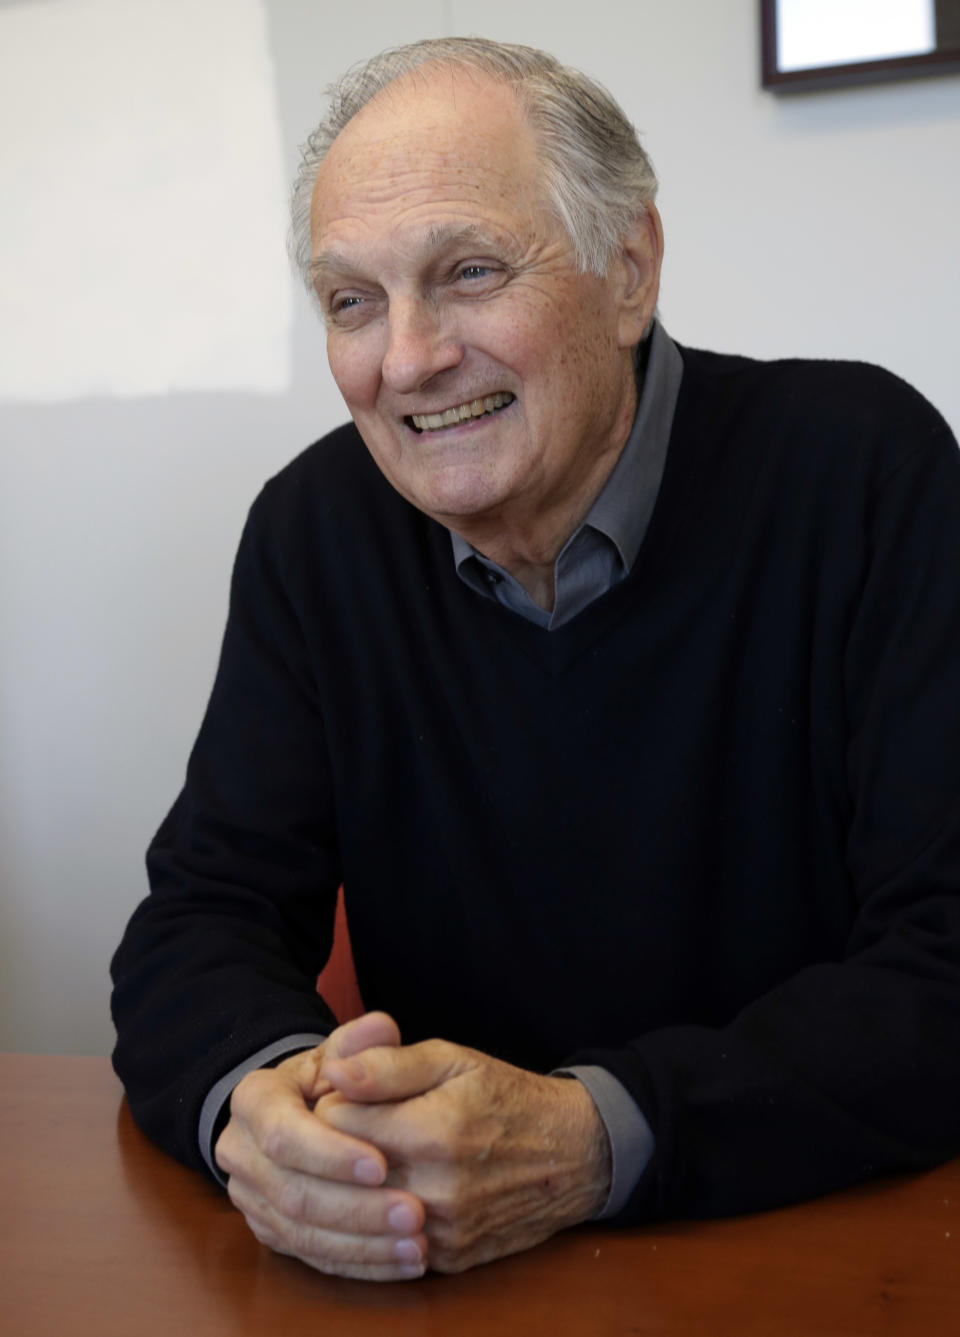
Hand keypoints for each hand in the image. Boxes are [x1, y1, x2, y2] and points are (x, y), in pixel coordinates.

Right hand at [214, 1012, 428, 1280]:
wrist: (305, 1107)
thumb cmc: (333, 1076)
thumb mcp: (345, 1050)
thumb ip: (365, 1042)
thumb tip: (382, 1028)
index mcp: (253, 1100)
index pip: (283, 1133)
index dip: (330, 1154)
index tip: (382, 1164)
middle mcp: (240, 1153)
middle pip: (292, 1193)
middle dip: (356, 1208)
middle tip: (415, 1212)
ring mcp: (251, 1198)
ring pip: (302, 1234)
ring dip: (363, 1244)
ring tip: (418, 1244)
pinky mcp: (271, 1232)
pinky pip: (312, 1258)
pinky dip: (361, 1263)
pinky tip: (403, 1261)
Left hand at [319, 1037, 611, 1273]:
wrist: (571, 1155)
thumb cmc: (507, 1098)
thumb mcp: (453, 1061)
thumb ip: (389, 1065)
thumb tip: (334, 1073)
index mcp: (432, 1132)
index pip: (333, 1121)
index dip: (334, 1101)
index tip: (350, 1094)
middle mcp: (434, 1191)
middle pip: (339, 1173)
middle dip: (336, 1146)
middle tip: (357, 1123)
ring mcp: (440, 1232)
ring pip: (358, 1212)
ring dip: (357, 1185)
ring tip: (379, 1153)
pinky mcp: (447, 1259)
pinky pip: (386, 1239)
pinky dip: (381, 1214)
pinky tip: (400, 1186)